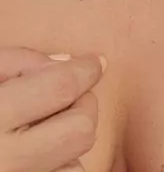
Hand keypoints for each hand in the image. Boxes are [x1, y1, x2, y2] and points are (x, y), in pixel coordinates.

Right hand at [0, 47, 105, 171]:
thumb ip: (21, 61)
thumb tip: (66, 63)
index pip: (61, 88)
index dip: (85, 70)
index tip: (94, 63)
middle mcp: (8, 161)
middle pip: (81, 129)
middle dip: (81, 106)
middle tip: (61, 97)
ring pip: (77, 164)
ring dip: (69, 142)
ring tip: (42, 130)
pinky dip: (59, 165)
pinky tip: (37, 152)